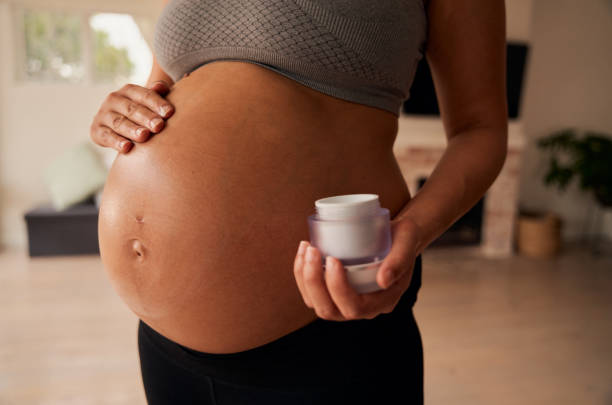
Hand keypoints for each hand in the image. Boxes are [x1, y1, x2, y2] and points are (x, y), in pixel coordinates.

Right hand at [89, 80, 174, 152]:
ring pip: (119, 122)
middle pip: (131, 109)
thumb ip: (157, 93)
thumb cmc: (142, 112)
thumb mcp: (149, 102)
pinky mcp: (96, 130)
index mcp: (129, 90)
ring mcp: (103, 115)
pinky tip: (127, 148)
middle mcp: (113, 99)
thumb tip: (161, 86)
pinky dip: (116, 142)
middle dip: (146, 117)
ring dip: (132, 129)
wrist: (116, 126)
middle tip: (159, 126)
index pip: (144, 95)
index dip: (157, 103)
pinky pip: (106, 136)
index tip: (169, 113)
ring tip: (144, 136)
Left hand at [293, 216, 421, 320]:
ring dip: (304, 277)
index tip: (333, 259)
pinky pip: (311, 292)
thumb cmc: (404, 238)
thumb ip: (400, 259)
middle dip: (314, 282)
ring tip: (307, 247)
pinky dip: (302, 273)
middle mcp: (362, 308)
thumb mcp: (408, 241)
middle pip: (329, 309)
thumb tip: (383, 280)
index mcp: (382, 301)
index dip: (338, 287)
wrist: (398, 236)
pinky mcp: (333, 291)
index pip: (355, 307)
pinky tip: (304, 250)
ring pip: (315, 303)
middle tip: (313, 250)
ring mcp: (345, 301)